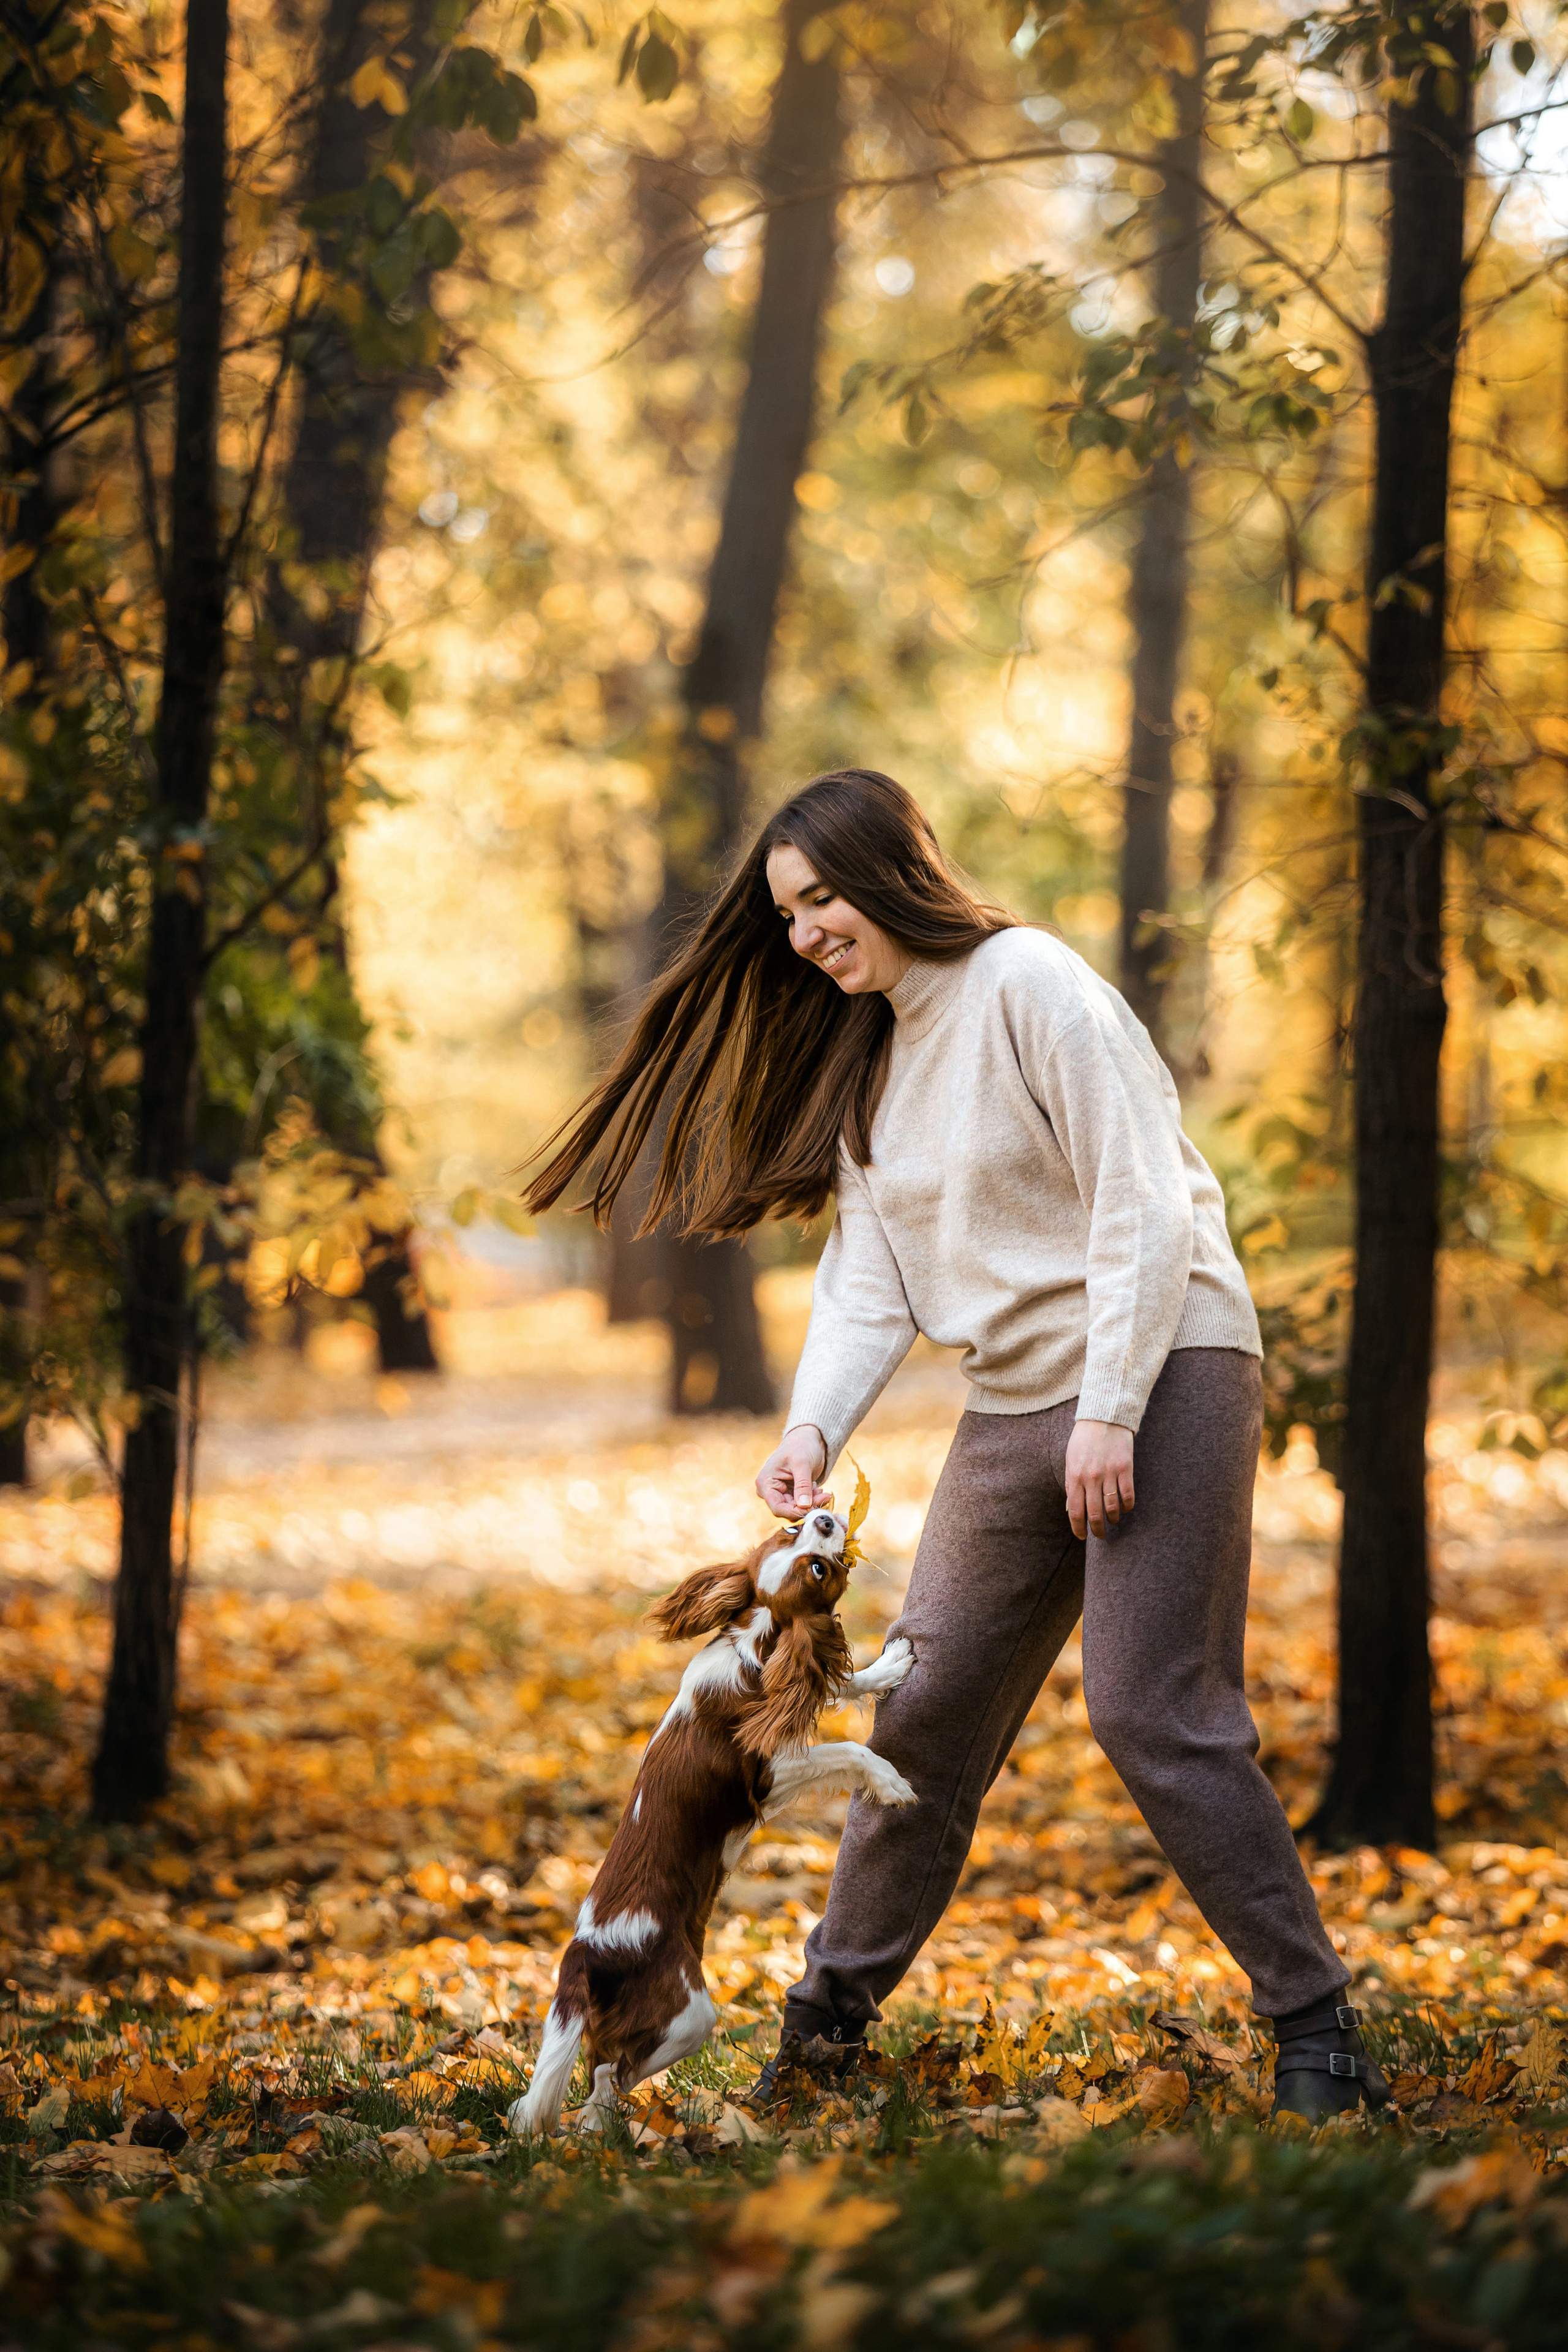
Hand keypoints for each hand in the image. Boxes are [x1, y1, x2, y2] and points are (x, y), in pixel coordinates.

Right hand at [756, 1425, 827, 1517]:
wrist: (806, 1439)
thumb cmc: (801, 1446)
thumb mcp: (802, 1464)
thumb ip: (802, 1485)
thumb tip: (804, 1506)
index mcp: (766, 1483)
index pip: (777, 1507)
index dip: (795, 1511)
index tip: (814, 1507)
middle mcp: (770, 1491)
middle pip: (788, 1510)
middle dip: (807, 1506)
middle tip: (824, 1497)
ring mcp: (780, 1493)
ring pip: (797, 1509)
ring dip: (811, 1503)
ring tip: (820, 1489)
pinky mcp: (790, 1494)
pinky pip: (801, 1504)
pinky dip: (812, 1499)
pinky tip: (817, 1489)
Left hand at [1065, 1419, 1134, 1540]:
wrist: (1103, 1418)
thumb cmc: (1084, 1440)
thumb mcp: (1070, 1460)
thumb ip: (1071, 1483)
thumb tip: (1071, 1508)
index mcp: (1075, 1476)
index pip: (1075, 1511)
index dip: (1078, 1528)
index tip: (1082, 1536)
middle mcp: (1091, 1477)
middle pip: (1094, 1514)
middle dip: (1097, 1530)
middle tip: (1099, 1535)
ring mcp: (1109, 1473)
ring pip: (1112, 1508)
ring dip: (1112, 1519)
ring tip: (1112, 1521)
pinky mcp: (1125, 1468)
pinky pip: (1128, 1495)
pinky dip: (1127, 1507)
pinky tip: (1125, 1509)